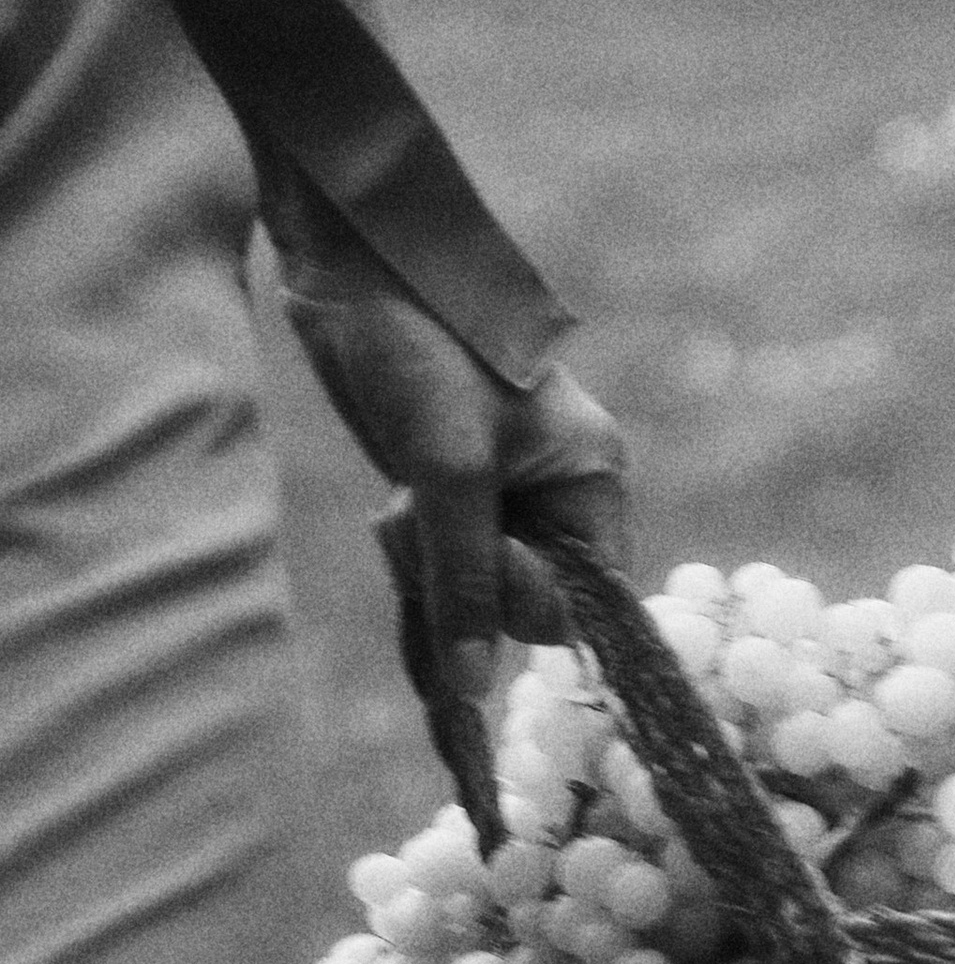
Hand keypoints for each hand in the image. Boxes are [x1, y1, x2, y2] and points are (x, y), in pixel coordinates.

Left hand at [265, 176, 628, 697]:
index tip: (481, 559)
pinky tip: (400, 600)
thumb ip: (463, 578)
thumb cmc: (424, 354)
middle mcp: (556, 495)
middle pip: (525, 600)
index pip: (589, 594)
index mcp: (591, 480)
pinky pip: (439, 570)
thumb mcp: (448, 469)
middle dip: (464, 581)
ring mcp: (499, 497)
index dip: (532, 601)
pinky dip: (414, 584)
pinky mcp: (443, 496)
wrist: (355, 274)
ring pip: (471, 589)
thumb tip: (468, 688)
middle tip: (416, 521)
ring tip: (393, 509)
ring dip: (424, 571)